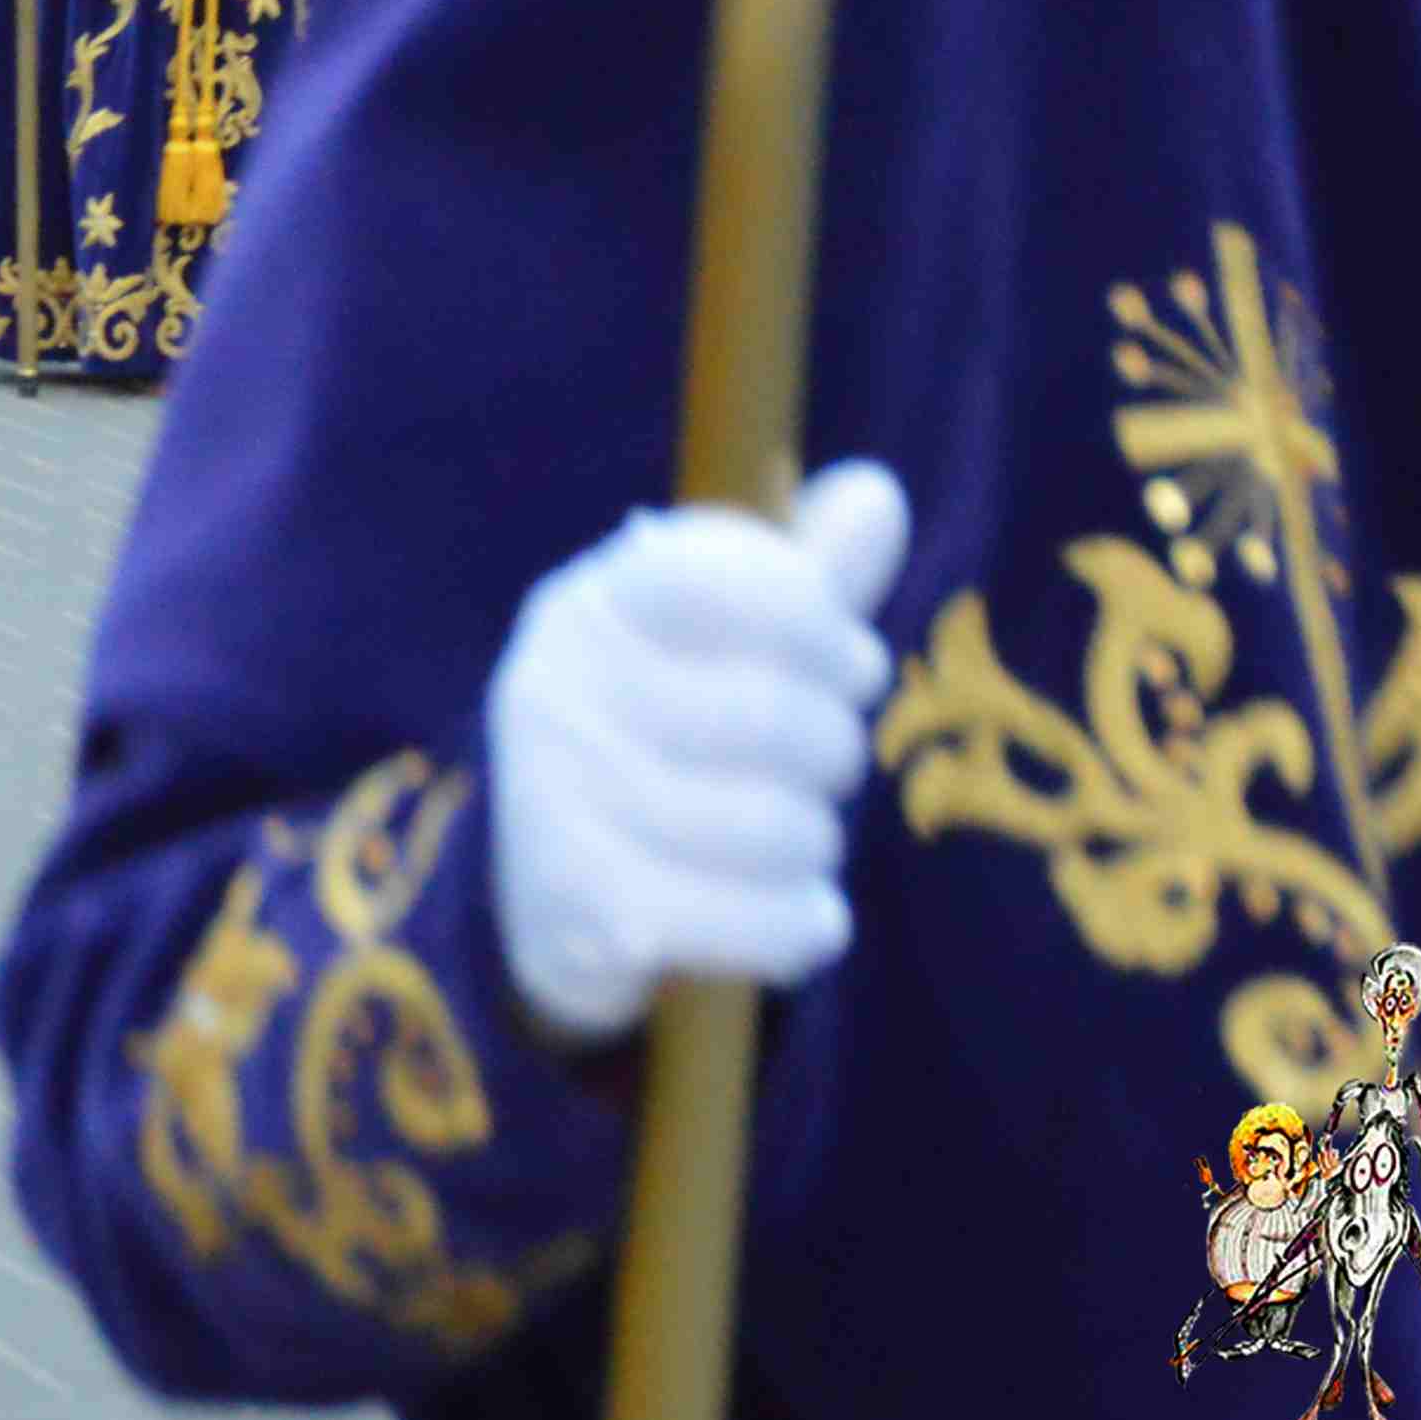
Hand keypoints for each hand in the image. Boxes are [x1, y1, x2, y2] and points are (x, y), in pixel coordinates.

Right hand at [484, 460, 912, 1050]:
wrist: (540, 896)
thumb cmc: (659, 743)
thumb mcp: (717, 647)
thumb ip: (801, 575)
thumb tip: (880, 492)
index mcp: (595, 604)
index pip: (743, 586)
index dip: (828, 632)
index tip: (847, 666)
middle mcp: (557, 687)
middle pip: (782, 721)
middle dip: (836, 754)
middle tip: (820, 769)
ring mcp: (558, 799)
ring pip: (782, 830)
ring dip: (816, 849)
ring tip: (793, 845)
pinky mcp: (583, 909)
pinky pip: (760, 921)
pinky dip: (803, 927)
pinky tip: (800, 918)